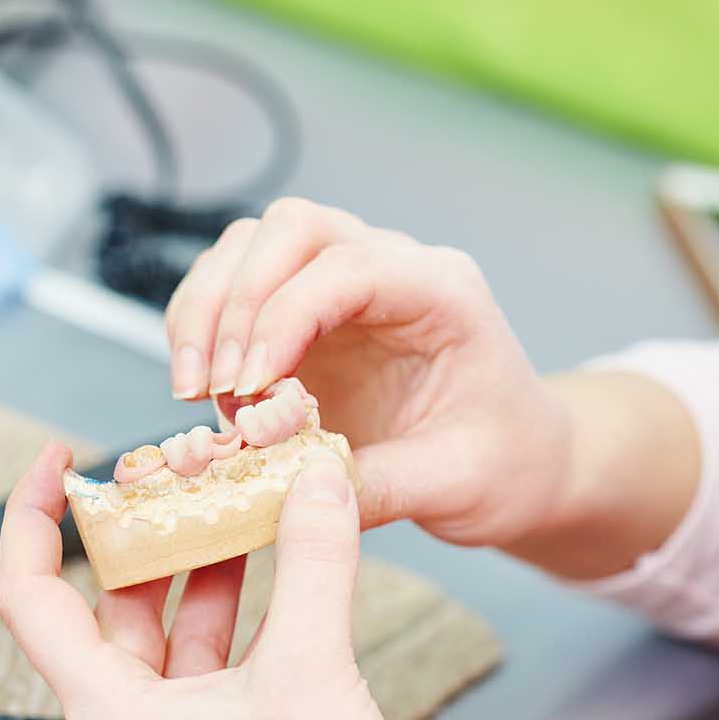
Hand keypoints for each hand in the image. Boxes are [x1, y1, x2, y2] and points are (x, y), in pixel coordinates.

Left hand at [0, 444, 443, 719]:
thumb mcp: (313, 669)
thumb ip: (313, 563)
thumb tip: (317, 487)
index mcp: (109, 715)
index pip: (29, 597)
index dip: (32, 518)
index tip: (55, 462)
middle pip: (104, 612)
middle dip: (143, 538)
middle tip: (176, 478)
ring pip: (159, 643)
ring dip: (194, 577)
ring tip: (235, 514)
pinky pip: (196, 676)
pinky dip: (226, 625)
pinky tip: (273, 585)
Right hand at [165, 197, 555, 546]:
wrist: (520, 462)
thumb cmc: (506, 463)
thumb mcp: (457, 486)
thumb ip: (378, 487)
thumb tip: (286, 490)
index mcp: (443, 293)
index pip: (348, 266)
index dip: (283, 316)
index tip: (250, 388)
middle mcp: (392, 268)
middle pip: (291, 229)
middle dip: (234, 301)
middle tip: (214, 388)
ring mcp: (345, 285)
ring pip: (252, 246)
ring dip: (206, 309)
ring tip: (197, 392)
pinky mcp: (307, 315)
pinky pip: (237, 289)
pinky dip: (205, 330)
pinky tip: (208, 394)